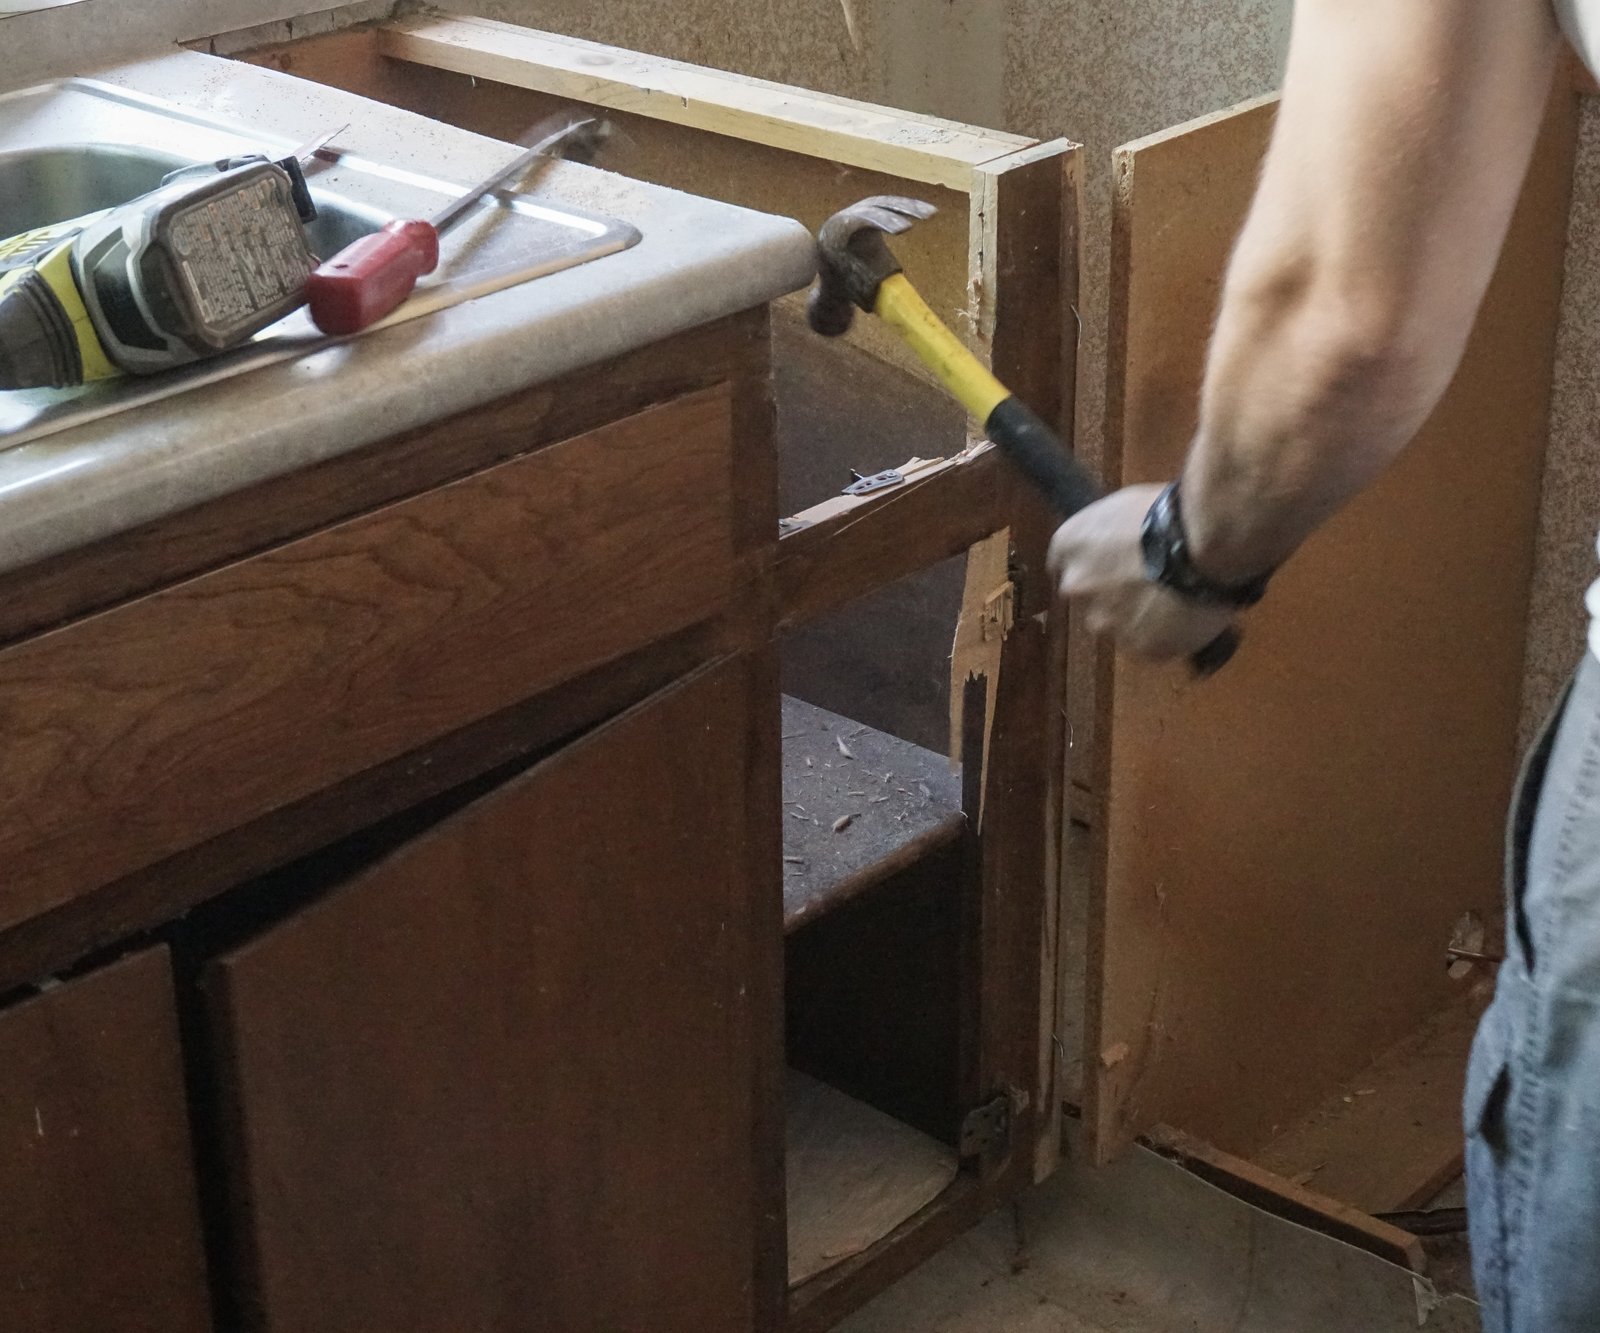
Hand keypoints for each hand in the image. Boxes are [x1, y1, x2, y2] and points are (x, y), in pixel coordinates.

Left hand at [1047, 484, 1236, 661]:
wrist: (1205, 545)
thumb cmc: (1171, 514)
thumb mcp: (1127, 505)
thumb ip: (1110, 531)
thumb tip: (1118, 540)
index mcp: (1069, 544)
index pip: (1063, 562)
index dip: (1091, 565)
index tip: (1110, 566)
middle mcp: (1076, 586)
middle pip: (1089, 597)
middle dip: (1114, 594)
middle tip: (1151, 583)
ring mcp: (1105, 620)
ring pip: (1119, 625)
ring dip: (1140, 618)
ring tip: (1178, 600)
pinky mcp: (1138, 647)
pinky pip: (1151, 645)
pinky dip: (1166, 637)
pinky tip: (1189, 617)